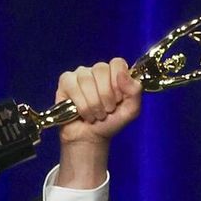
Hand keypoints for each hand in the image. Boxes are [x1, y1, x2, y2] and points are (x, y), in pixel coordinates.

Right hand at [53, 58, 142, 187]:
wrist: (92, 138)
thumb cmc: (110, 122)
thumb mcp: (131, 110)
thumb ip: (135, 91)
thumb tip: (122, 74)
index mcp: (114, 73)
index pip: (117, 63)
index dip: (118, 82)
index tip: (117, 99)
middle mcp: (97, 70)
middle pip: (101, 69)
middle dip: (105, 96)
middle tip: (107, 110)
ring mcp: (80, 74)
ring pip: (86, 80)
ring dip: (93, 104)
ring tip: (96, 114)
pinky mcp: (66, 82)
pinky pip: (73, 86)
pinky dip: (81, 105)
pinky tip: (83, 114)